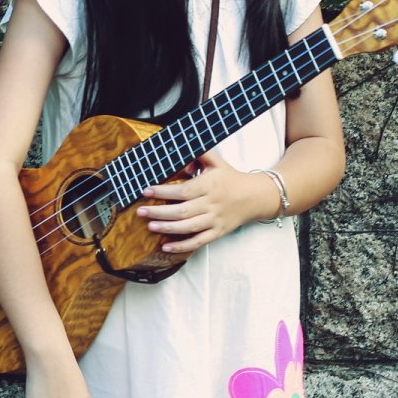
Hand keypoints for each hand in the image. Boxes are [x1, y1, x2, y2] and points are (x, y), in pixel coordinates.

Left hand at [136, 148, 273, 254]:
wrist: (256, 196)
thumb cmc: (231, 178)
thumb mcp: (217, 161)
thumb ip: (199, 154)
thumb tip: (178, 150)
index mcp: (210, 185)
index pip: (183, 190)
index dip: (163, 192)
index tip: (146, 190)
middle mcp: (212, 204)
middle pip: (182, 211)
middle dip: (159, 212)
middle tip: (140, 211)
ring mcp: (215, 220)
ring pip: (188, 227)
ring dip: (167, 228)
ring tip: (150, 226)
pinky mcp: (218, 232)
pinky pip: (199, 242)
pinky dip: (182, 246)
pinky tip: (166, 247)